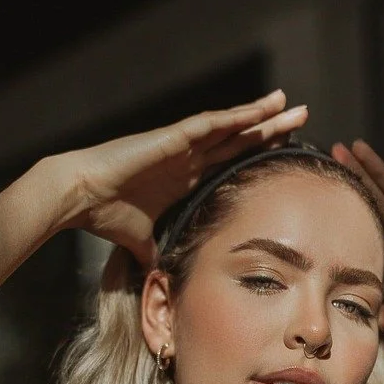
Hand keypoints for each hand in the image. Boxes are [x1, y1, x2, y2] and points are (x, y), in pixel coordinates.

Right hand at [48, 90, 308, 267]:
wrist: (80, 197)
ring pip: (233, 127)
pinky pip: (214, 123)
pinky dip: (239, 116)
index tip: (286, 155)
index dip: (258, 157)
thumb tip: (165, 279)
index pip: (232, 164)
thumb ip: (158, 254)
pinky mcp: (174, 137)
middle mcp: (189, 158)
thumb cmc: (106, 216)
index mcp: (186, 178)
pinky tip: (263, 108)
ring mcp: (183, 145)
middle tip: (303, 120)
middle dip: (271, 131)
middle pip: (241, 141)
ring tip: (292, 104)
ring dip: (263, 116)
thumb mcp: (144, 242)